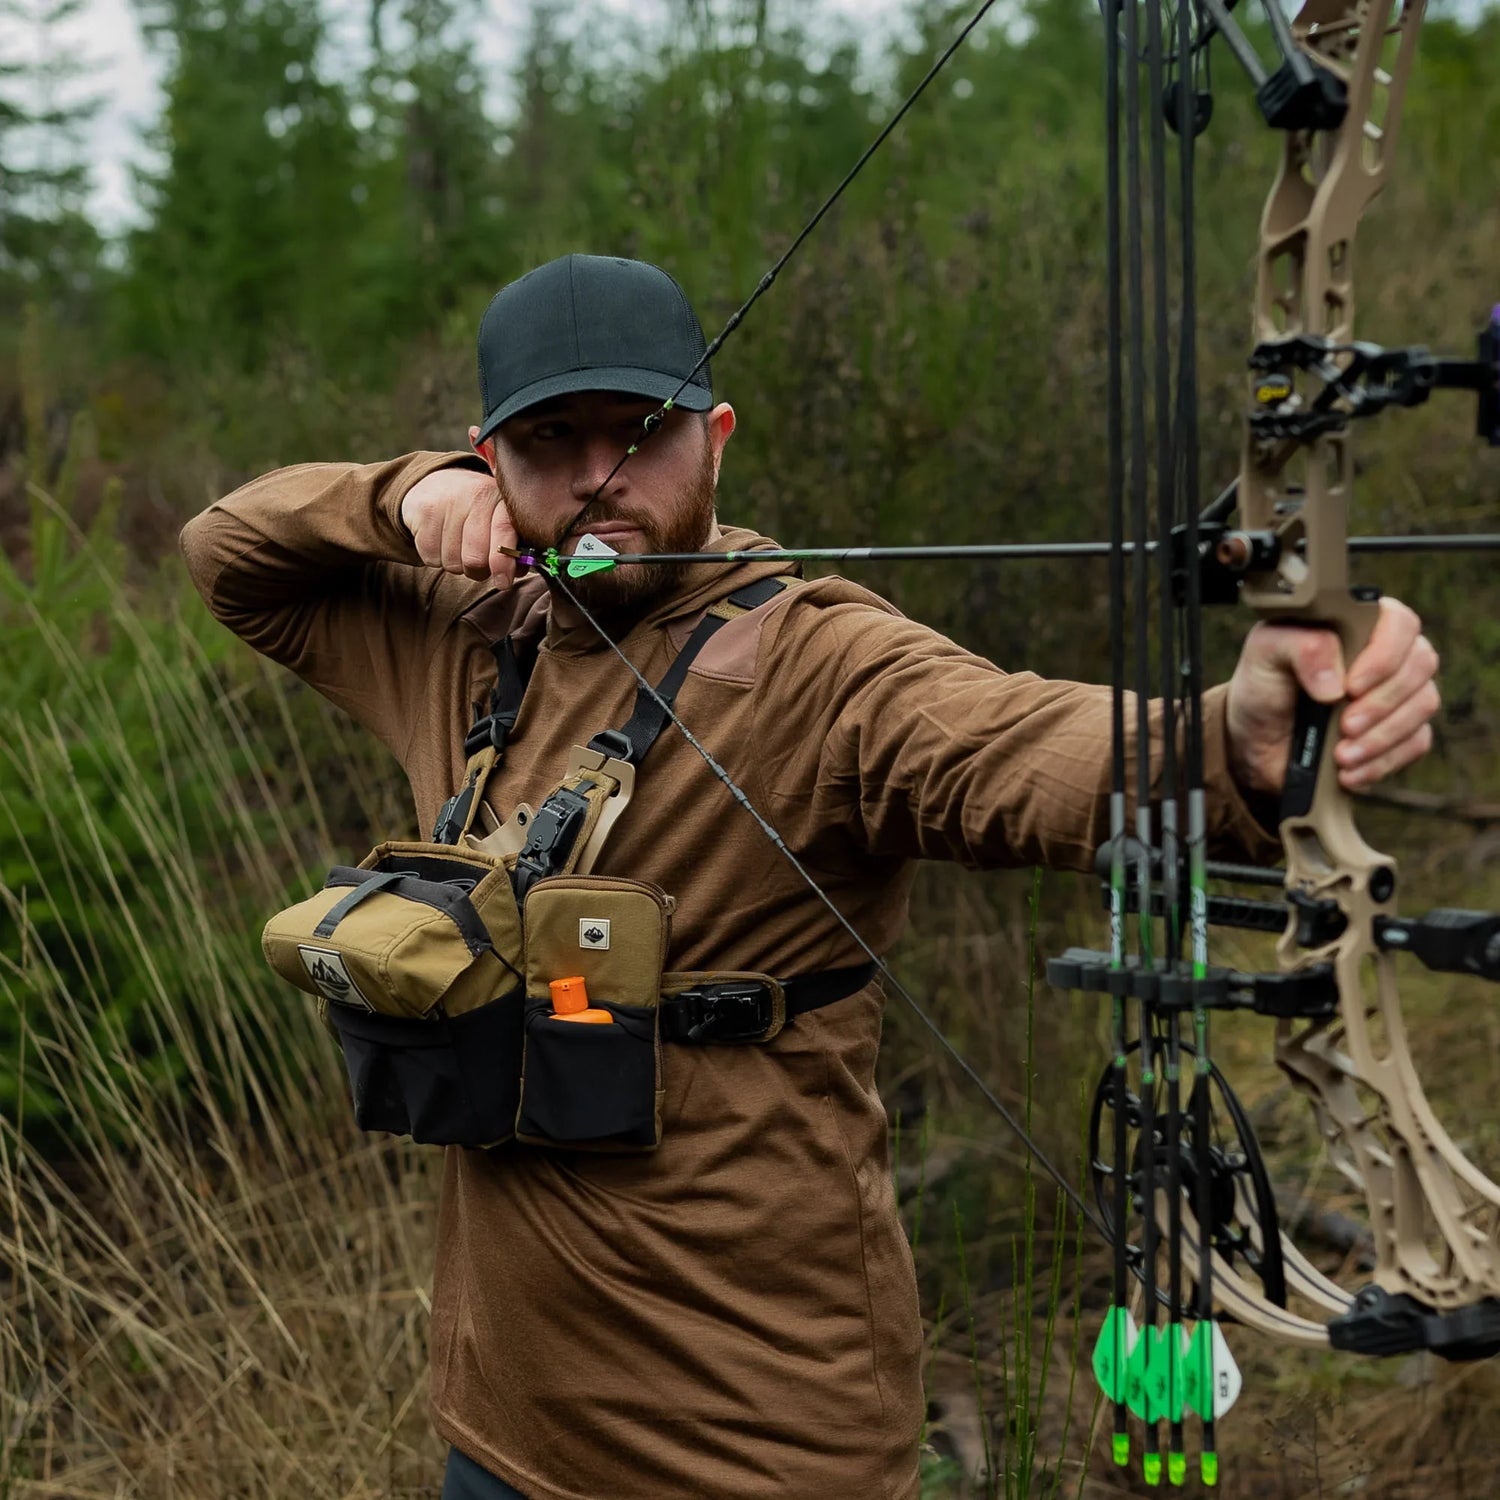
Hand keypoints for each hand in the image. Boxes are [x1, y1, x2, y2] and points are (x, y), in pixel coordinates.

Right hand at [400, 466, 520, 587]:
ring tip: (458, 547)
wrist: (436, 486)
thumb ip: (513, 546)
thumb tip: (519, 570)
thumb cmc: (476, 512)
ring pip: (452, 562)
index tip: (503, 582)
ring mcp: (447, 501)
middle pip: (476, 558)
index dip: (504, 562)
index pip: (504, 532)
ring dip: (456, 565)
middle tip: (478, 564)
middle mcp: (474, 495)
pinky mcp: (424, 511)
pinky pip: (431, 558)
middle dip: (478, 571)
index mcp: (499, 497)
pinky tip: (441, 542)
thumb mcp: (499, 519)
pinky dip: (436, 559)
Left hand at [1225, 597, 1439, 795]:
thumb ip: (1300, 647)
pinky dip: (1383, 762)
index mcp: (1360, 622)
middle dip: (1382, 703)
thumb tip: (1335, 684)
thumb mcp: (1265, 652)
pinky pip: (1416, 743)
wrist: (1256, 737)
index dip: (1384, 655)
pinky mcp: (1402, 730)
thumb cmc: (1264, 683)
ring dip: (1383, 736)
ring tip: (1341, 755)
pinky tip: (1349, 772)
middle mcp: (1389, 652)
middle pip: (1421, 665)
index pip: (1400, 623)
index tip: (1351, 686)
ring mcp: (1400, 692)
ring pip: (1423, 705)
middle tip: (1345, 725)